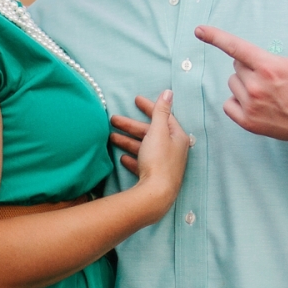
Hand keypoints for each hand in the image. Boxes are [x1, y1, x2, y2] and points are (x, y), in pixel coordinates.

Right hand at [109, 90, 192, 219]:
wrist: (156, 195)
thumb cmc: (158, 160)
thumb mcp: (158, 131)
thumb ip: (161, 111)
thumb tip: (169, 92)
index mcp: (177, 137)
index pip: (163, 116)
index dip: (149, 107)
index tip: (135, 99)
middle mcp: (173, 150)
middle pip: (150, 133)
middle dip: (130, 126)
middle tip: (112, 120)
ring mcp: (164, 165)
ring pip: (144, 148)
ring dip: (128, 141)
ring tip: (110, 137)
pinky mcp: (155, 177)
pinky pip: (142, 164)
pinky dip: (133, 159)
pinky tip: (122, 158)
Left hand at [194, 0, 287, 147]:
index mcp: (270, 67)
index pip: (235, 47)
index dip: (215, 36)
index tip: (199, 30)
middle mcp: (257, 87)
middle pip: (237, 66)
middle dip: (251, 65)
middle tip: (275, 74)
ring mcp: (251, 107)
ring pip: (233, 84)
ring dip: (245, 83)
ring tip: (270, 90)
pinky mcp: (250, 124)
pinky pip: (229, 105)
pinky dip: (238, 102)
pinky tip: (258, 103)